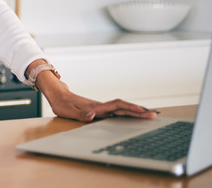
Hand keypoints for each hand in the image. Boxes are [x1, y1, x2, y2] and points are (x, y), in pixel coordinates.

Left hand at [37, 73, 156, 121]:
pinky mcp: (99, 110)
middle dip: (138, 111)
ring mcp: (101, 108)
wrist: (57, 94)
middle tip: (153, 114)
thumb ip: (80, 114)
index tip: (143, 111)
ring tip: (148, 115)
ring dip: (134, 111)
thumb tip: (93, 115)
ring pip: (121, 109)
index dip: (130, 108)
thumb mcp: (67, 111)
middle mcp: (101, 106)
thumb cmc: (61, 104)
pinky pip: (116, 111)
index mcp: (96, 107)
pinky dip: (127, 113)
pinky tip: (132, 116)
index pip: (117, 106)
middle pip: (123, 107)